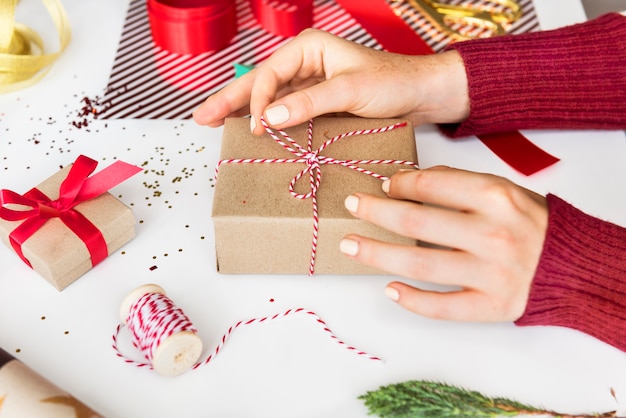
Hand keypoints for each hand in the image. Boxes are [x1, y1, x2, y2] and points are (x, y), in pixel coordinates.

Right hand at [192, 29, 469, 133]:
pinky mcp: (317, 102)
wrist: (421, 95)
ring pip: (267, 97)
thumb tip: (272, 117)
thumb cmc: (393, 83)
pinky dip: (265, 120)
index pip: (269, 75)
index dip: (258, 102)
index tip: (260, 129)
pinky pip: (284, 111)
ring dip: (240, 110)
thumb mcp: (351, 90)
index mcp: (309, 49)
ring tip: (212, 122)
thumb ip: (310, 102)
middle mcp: (304, 64)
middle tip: (201, 117)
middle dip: (228, 100)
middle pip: (258, 83)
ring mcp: (309, 84)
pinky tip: (249, 129)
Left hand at [340, 166, 548, 321]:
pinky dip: (413, 300)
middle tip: (351, 206)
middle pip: (417, 222)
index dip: (398, 184)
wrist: (572, 264)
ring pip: (422, 264)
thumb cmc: (530, 223)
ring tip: (351, 245)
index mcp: (496, 197)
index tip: (382, 185)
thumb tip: (409, 182)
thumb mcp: (503, 190)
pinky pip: (444, 307)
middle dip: (376, 212)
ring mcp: (492, 274)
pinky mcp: (493, 306)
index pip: (431, 186)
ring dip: (378, 254)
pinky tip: (389, 289)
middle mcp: (493, 234)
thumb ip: (460, 184)